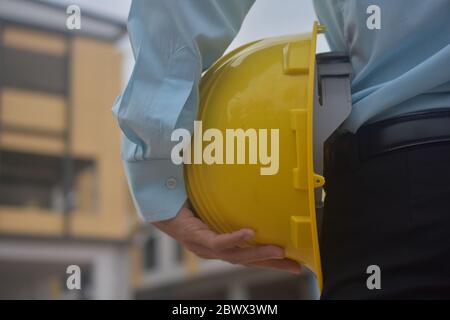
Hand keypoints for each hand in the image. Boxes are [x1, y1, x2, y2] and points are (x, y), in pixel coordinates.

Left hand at [153, 206, 301, 272]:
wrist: (158, 202)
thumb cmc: (186, 203)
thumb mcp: (215, 206)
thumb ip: (232, 205)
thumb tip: (253, 188)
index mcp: (219, 244)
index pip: (248, 255)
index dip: (270, 261)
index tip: (292, 262)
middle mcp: (214, 250)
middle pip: (247, 261)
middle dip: (271, 264)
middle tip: (296, 265)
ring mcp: (204, 247)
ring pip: (236, 255)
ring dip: (258, 254)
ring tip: (279, 252)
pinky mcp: (196, 238)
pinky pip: (218, 242)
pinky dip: (234, 239)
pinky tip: (249, 233)